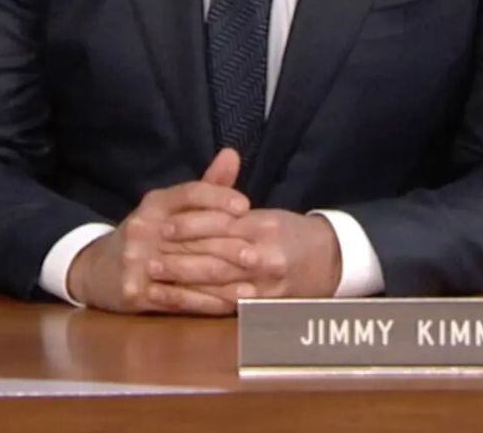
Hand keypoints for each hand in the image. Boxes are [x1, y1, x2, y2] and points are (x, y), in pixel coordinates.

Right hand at [66, 148, 249, 314]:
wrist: (96, 270)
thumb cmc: (146, 236)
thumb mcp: (168, 207)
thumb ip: (206, 186)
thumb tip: (233, 154)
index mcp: (155, 204)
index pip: (190, 193)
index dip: (218, 198)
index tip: (246, 207)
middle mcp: (143, 228)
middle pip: (193, 235)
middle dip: (229, 246)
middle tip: (258, 255)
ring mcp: (136, 261)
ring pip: (189, 270)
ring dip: (224, 281)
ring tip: (252, 285)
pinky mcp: (134, 291)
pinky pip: (179, 298)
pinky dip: (208, 303)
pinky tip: (230, 305)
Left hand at [148, 194, 342, 302]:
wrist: (332, 259)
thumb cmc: (291, 233)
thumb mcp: (266, 213)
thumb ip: (233, 205)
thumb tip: (208, 177)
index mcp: (263, 226)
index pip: (220, 224)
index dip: (190, 225)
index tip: (163, 225)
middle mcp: (265, 254)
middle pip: (216, 255)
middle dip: (180, 256)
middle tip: (150, 255)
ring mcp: (266, 283)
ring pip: (219, 283)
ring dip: (183, 282)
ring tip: (154, 279)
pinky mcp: (265, 305)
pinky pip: (229, 305)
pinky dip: (202, 304)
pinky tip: (180, 302)